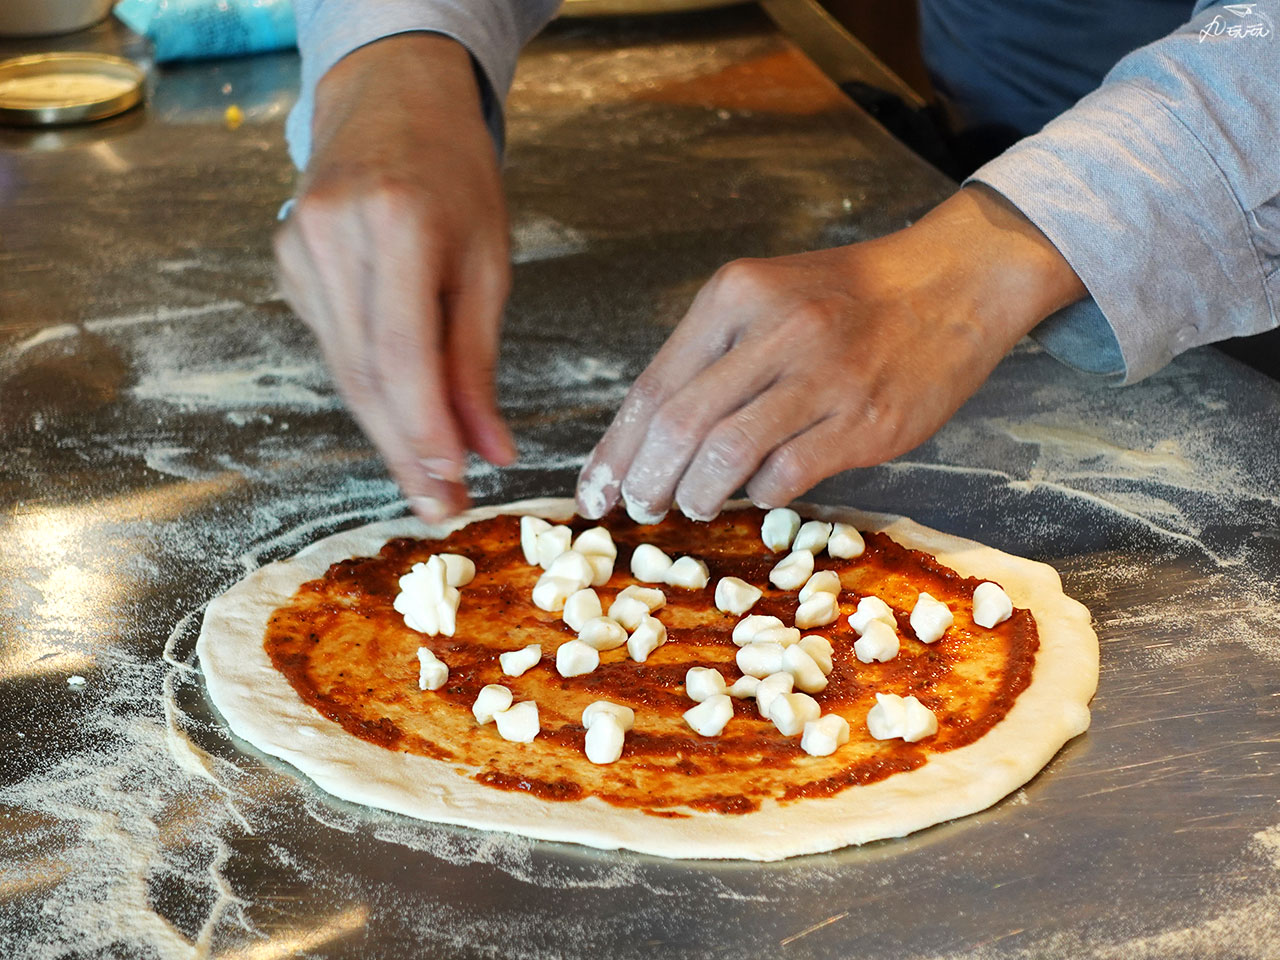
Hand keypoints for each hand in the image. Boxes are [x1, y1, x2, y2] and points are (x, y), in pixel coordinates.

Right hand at [274, 34, 515, 522]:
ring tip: (428, 484)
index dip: (424, 433)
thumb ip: (478, 362)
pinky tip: (398, 413)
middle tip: (440, 509)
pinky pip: (333, 345)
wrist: (391, 102)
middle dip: (406, 453)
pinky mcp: (286, 262)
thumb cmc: (456, 177)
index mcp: (397, 223)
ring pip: (344, 370)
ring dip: (387, 432)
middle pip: (365, 375)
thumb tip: (489, 454)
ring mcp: (297, 247)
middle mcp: (333, 235)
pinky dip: (369, 387)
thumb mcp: (488, 262)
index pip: (402, 355)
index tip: (452, 488)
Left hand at [575, 185, 1086, 521]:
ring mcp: (822, 376)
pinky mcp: (863, 421)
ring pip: (725, 454)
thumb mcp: (769, 297)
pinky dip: (759, 492)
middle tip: (638, 506)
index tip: (595, 489)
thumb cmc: (850, 298)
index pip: (653, 386)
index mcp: (736, 295)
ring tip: (690, 503)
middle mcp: (775, 330)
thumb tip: (653, 437)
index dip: (615, 449)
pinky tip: (758, 489)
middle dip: (644, 479)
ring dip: (694, 492)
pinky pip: (786, 474)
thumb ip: (714, 356)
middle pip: (678, 425)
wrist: (953, 282)